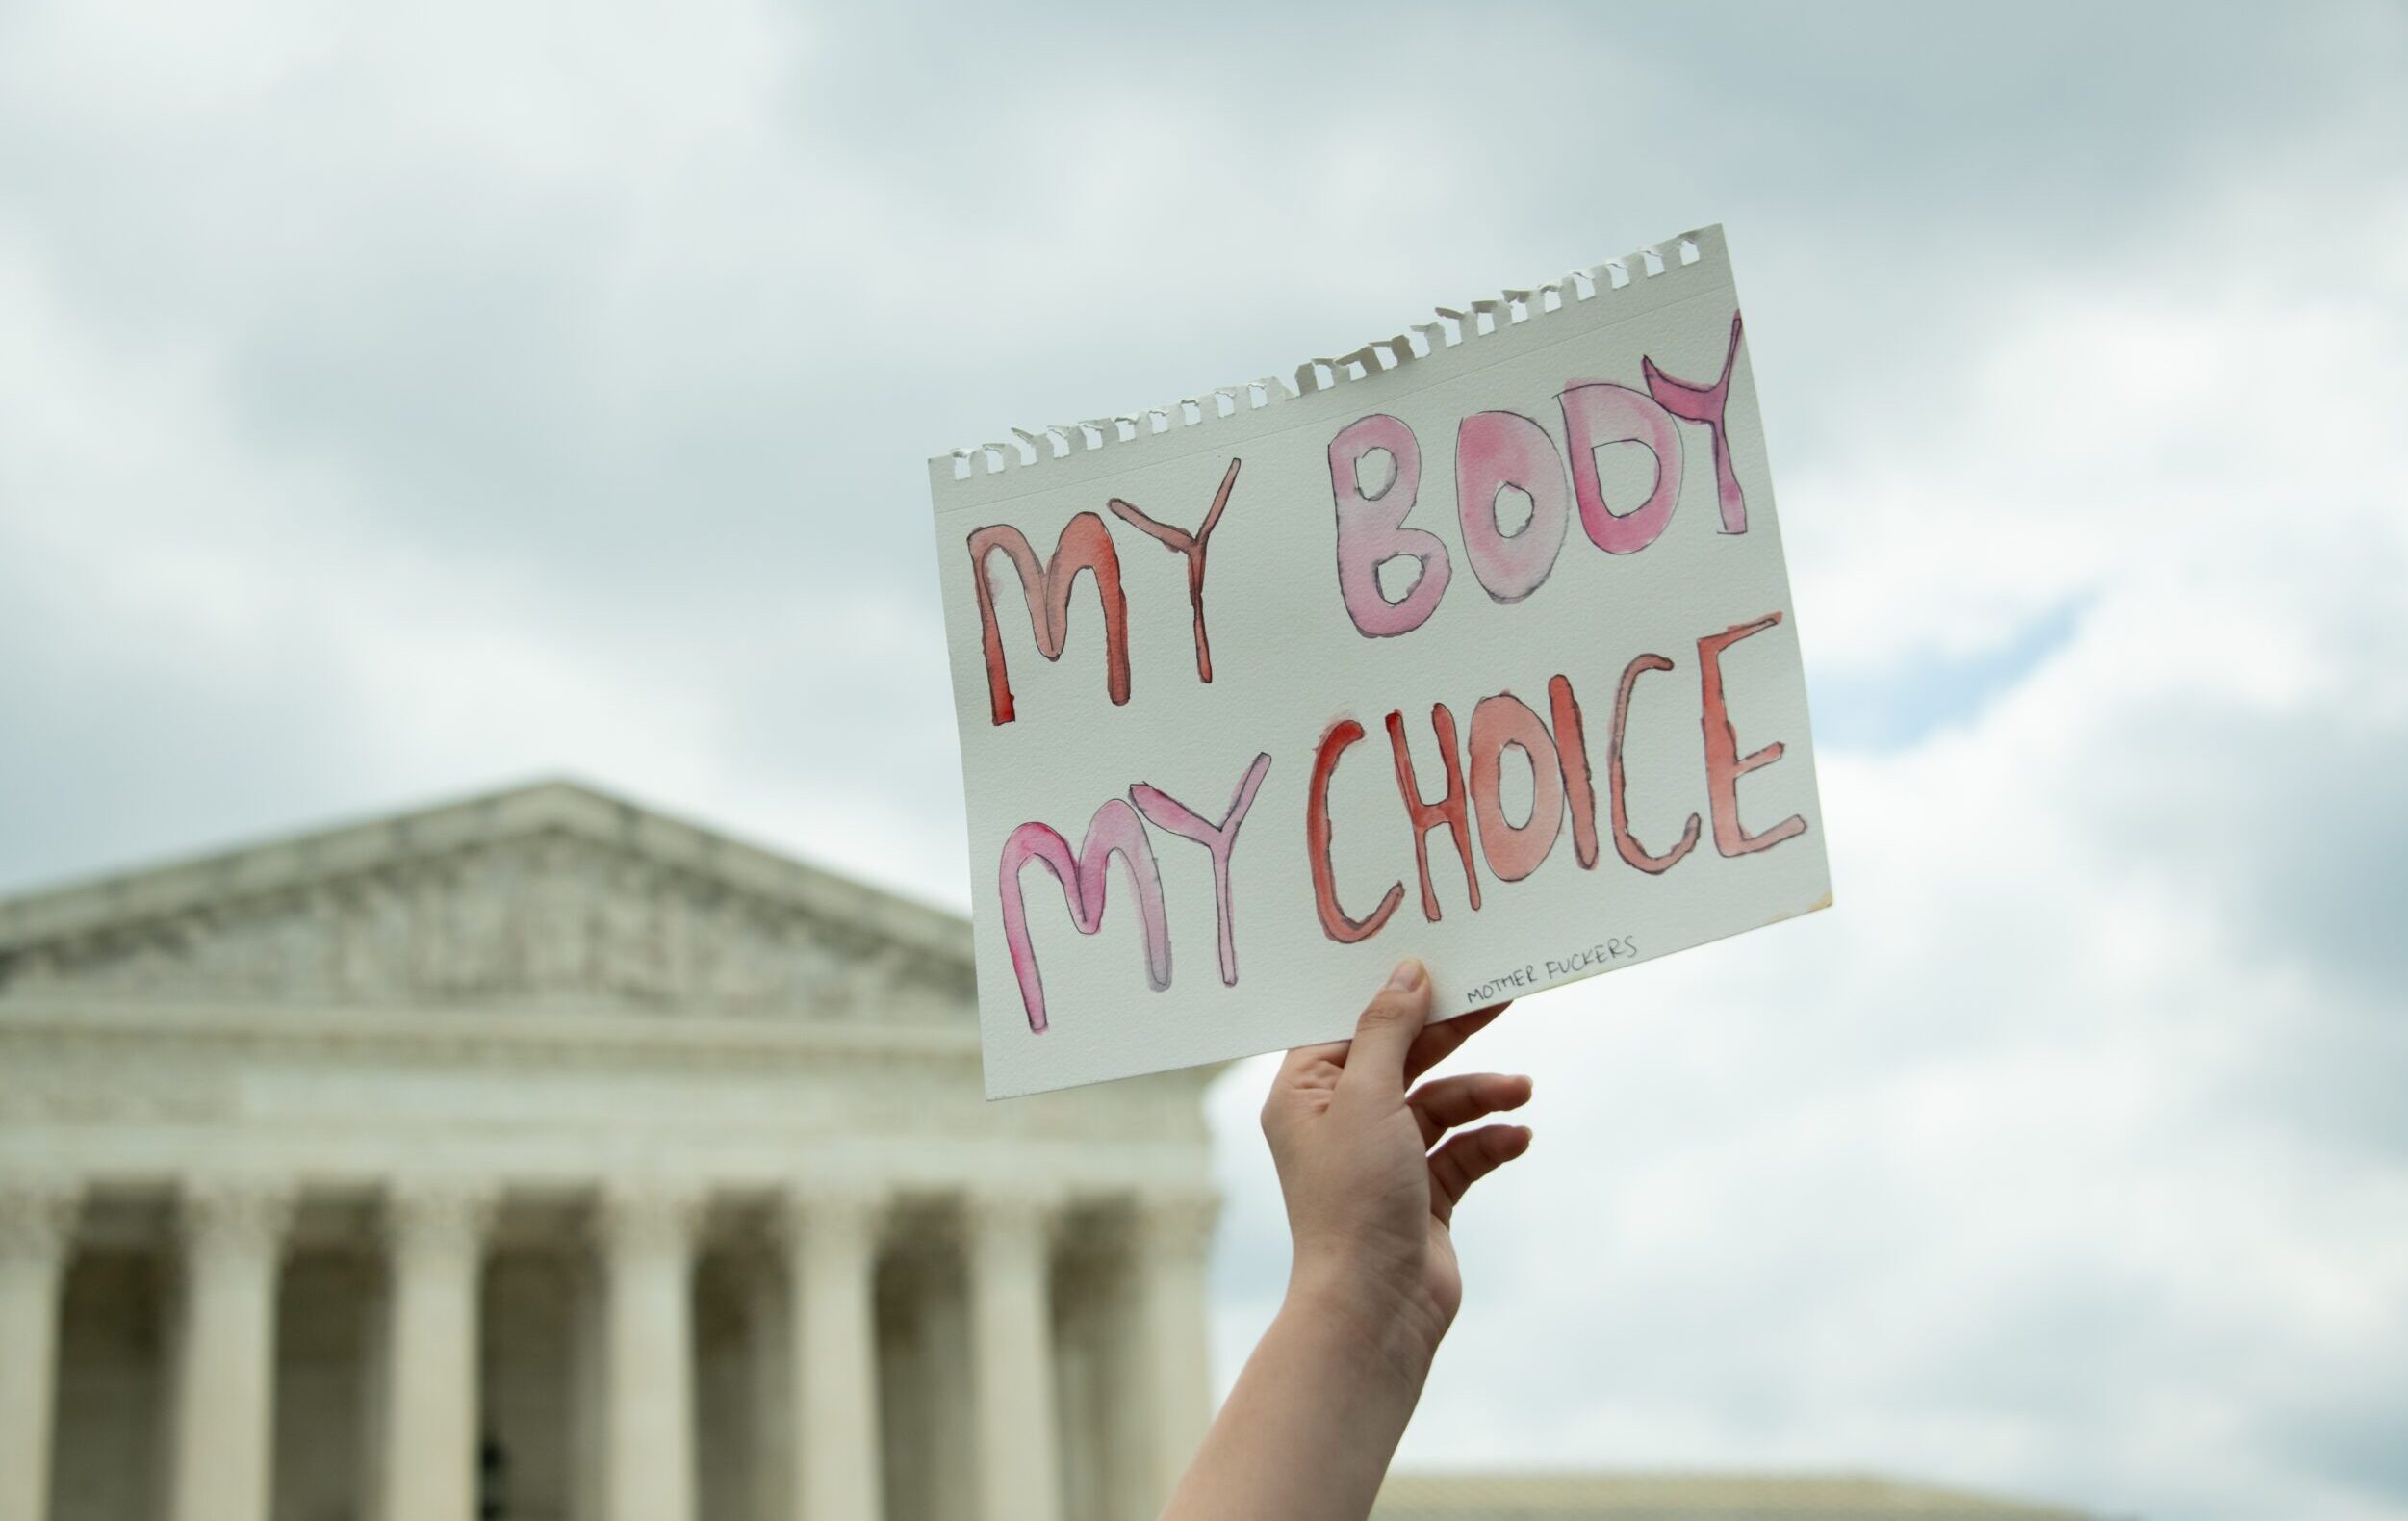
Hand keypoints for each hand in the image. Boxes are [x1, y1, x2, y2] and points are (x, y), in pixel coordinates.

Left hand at [1259, 957, 1532, 1367]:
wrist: (1375, 1308)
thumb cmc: (1354, 1201)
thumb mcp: (1368, 1097)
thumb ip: (1390, 1030)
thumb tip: (1407, 971)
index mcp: (1304, 1095)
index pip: (1349, 1027)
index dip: (1393, 996)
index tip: (1439, 964)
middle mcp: (1338, 1123)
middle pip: (1401, 1058)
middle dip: (1452, 1034)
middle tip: (1500, 998)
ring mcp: (1383, 1161)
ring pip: (1439, 1104)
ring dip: (1481, 1093)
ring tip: (1521, 1089)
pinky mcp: (1421, 1196)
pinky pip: (1461, 1151)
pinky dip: (1490, 1140)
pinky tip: (1516, 1136)